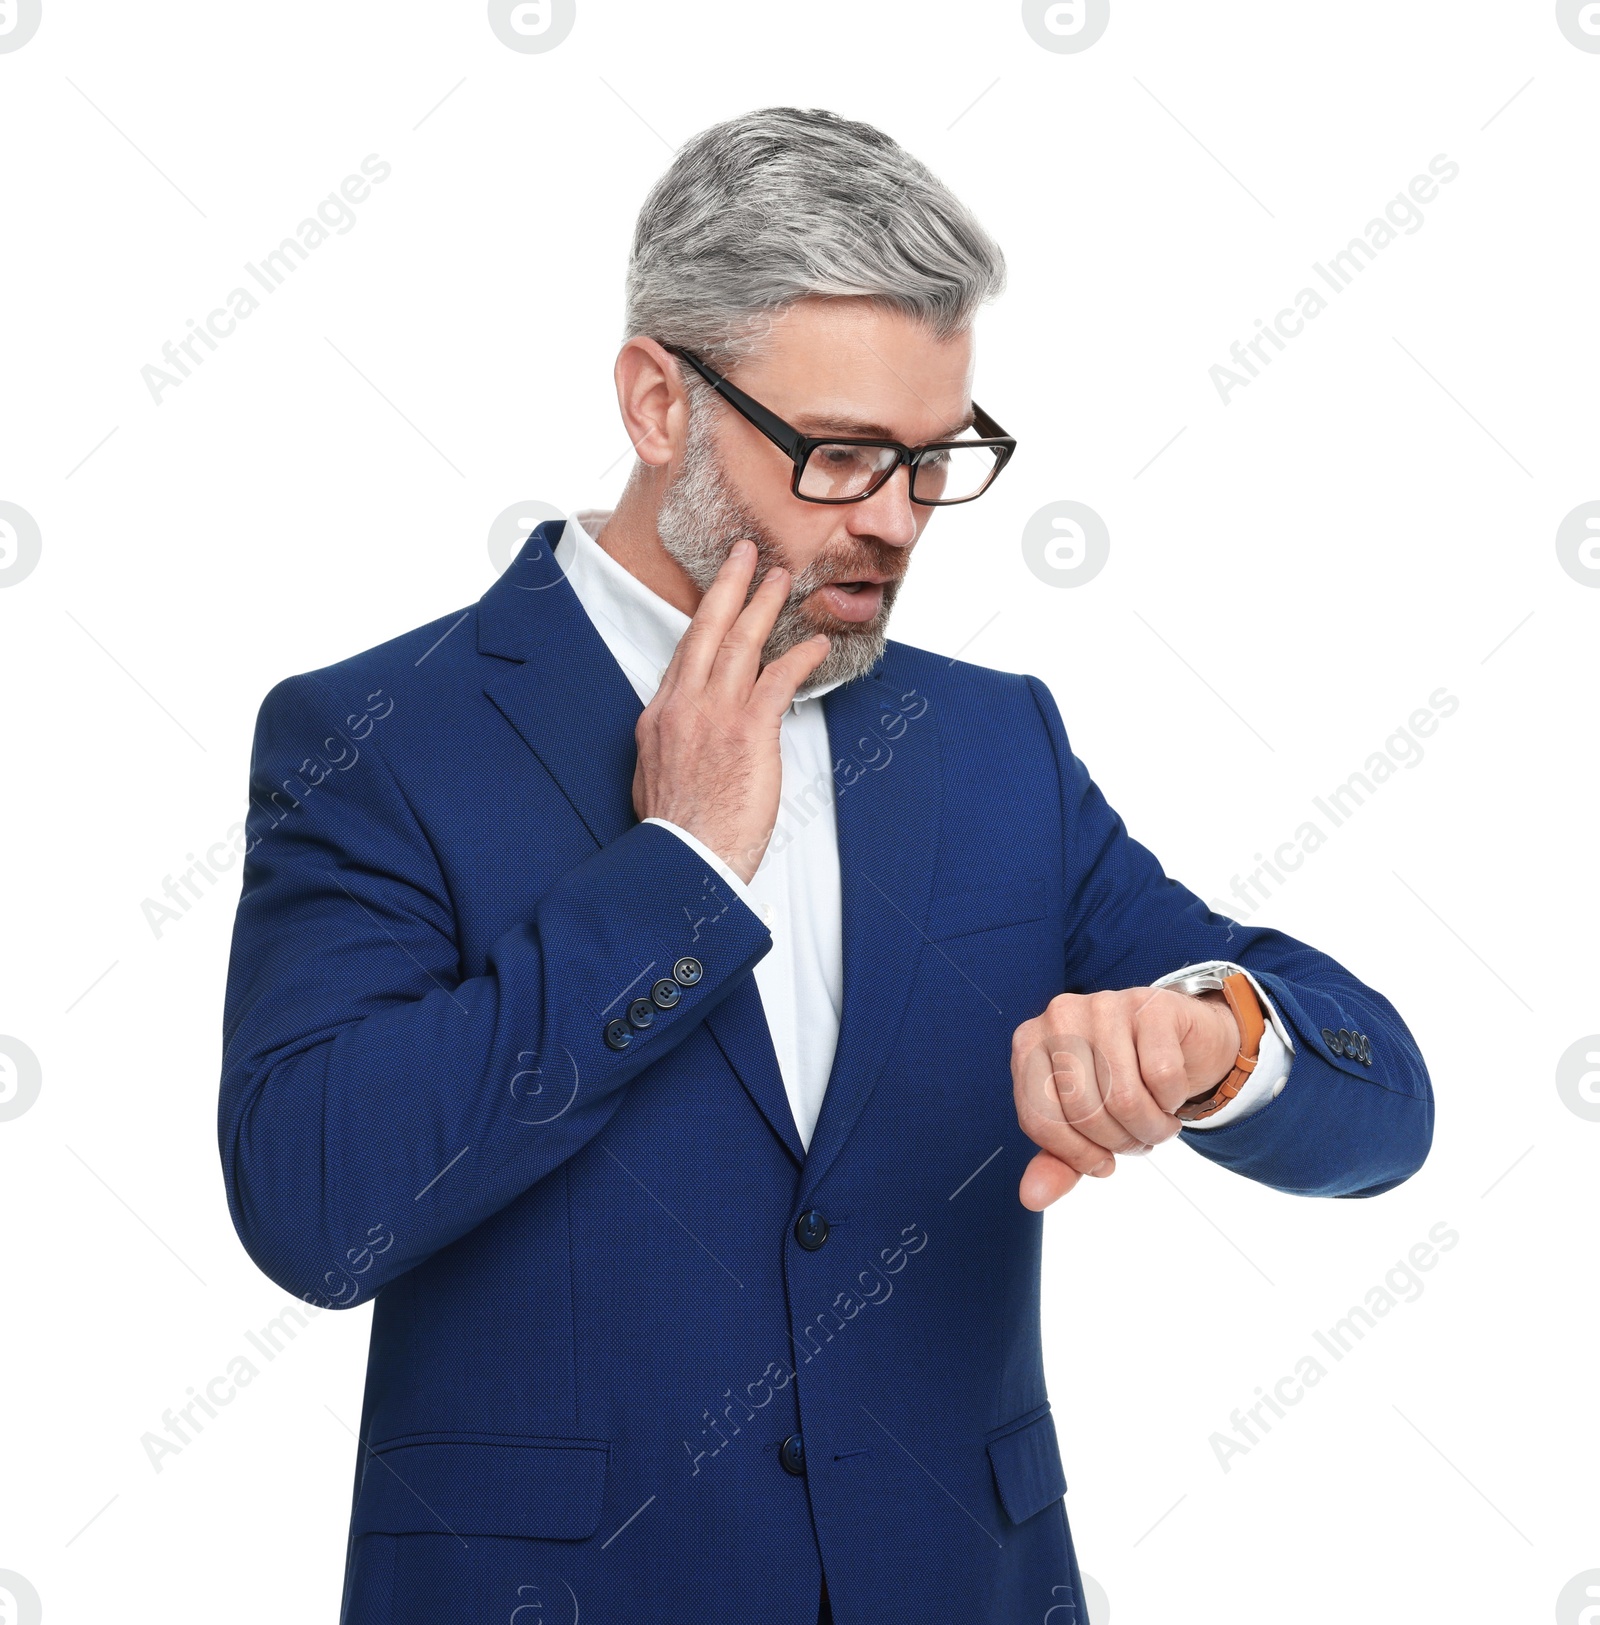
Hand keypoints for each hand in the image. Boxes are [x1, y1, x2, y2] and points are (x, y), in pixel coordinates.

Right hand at [632, 539, 829, 883]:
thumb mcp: (653, 780)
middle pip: (706, 631)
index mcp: (658, 717)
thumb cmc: (676, 833)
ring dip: (763, 605)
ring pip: (740, 644)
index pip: (684, 656)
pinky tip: (816, 644)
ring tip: (780, 577)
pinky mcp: (747, 731)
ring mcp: (713, 715)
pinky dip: (799, 658)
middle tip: (746, 553)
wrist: (683, 860)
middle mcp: (682, 707)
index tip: (718, 600)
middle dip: (728, 587)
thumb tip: (682, 741)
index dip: (704, 622)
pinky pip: (777, 680)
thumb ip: (670, 748)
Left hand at [1010, 987, 1240, 1209]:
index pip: (1039, 1120)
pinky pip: (1162, 1077)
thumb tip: (1031, 1198)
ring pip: (1125, 1098)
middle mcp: (1058, 1017)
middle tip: (1137, 1142)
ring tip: (1156, 1126)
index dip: (1075, 1156)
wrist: (1176, 1044)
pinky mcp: (1150, 1004)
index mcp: (1028, 1045)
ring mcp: (1104, 1005)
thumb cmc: (1118, 1085)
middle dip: (1119, 1143)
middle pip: (1084, 1112)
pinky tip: (1170, 1096)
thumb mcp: (1081, 1127)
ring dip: (1150, 1129)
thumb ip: (1056, 1162)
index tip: (1101, 1164)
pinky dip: (1172, 1101)